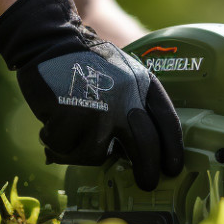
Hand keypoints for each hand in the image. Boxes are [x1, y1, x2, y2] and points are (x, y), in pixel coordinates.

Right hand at [0, 0, 182, 189]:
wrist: (50, 40)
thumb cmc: (86, 64)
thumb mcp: (124, 75)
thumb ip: (136, 106)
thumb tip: (143, 151)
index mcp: (143, 84)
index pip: (167, 123)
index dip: (173, 150)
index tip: (172, 169)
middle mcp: (126, 97)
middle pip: (145, 147)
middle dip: (147, 171)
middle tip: (146, 183)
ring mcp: (98, 108)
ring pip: (97, 154)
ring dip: (80, 150)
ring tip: (72, 131)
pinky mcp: (70, 116)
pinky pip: (65, 149)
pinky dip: (56, 144)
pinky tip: (53, 124)